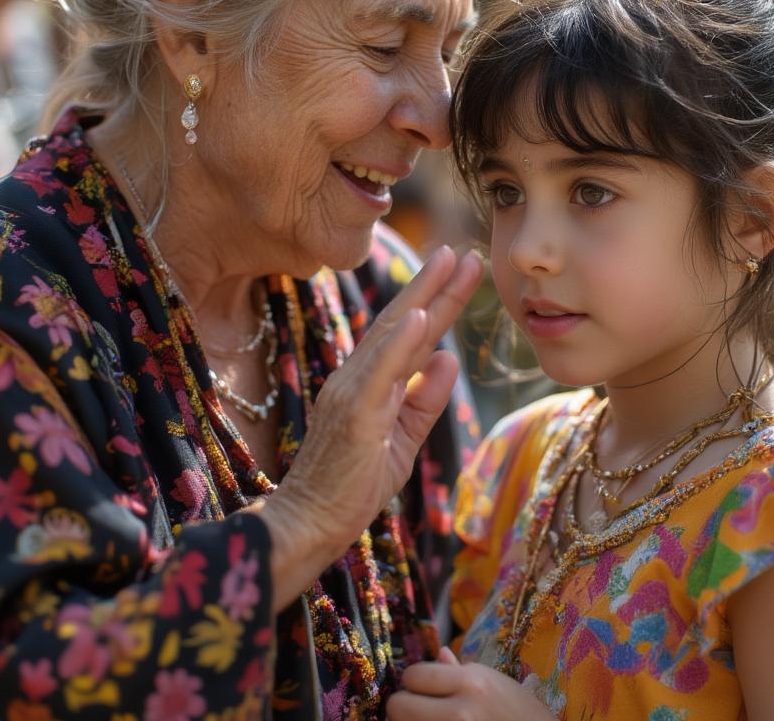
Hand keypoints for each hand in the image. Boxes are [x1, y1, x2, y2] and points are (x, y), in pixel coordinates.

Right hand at [259, 246, 482, 609]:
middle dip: (436, 285)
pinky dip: (402, 341)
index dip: (435, 300)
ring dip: (425, 296)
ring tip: (451, 262)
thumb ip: (425, 399)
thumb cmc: (352, 485)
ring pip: (394, 334)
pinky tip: (422, 314)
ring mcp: (352, 390)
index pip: (408, 334)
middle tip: (463, 251)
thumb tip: (449, 358)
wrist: (309, 523)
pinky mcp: (353, 412)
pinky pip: (381, 371)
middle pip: (403, 321)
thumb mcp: (403, 438)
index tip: (458, 269)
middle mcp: (358, 376)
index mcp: (369, 382)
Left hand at [387, 648, 555, 720]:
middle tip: (418, 707)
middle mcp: (460, 712)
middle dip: (405, 705)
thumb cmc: (521, 714)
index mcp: (471, 683)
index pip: (414, 675)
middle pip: (399, 706)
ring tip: (429, 719)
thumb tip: (438, 653)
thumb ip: (460, 671)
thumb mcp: (495, 684)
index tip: (423, 687)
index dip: (415, 681)